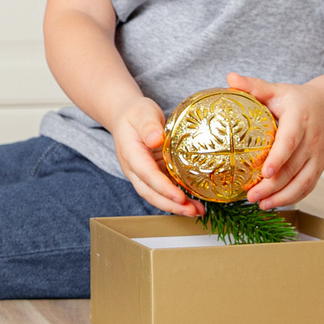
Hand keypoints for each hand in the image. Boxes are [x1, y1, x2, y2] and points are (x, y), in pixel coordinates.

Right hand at [110, 97, 200, 215]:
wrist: (126, 116)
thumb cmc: (135, 113)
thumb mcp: (142, 112)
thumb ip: (148, 125)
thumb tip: (155, 139)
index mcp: (131, 154)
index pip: (147, 175)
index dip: (163, 188)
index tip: (179, 197)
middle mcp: (135, 169)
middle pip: (151, 193)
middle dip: (171, 205)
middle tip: (192, 211)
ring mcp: (143, 174)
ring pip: (157, 195)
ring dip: (176, 205)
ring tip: (197, 211)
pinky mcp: (154, 174)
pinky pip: (165, 189)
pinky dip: (178, 197)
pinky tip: (194, 201)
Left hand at [227, 73, 323, 208]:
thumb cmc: (297, 100)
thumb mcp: (277, 90)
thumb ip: (254, 86)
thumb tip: (230, 77)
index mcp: (301, 119)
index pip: (291, 141)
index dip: (279, 157)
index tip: (265, 172)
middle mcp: (313, 139)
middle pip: (294, 167)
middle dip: (273, 186)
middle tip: (251, 196)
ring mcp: (319, 156)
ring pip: (303, 182)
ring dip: (282, 197)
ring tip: (261, 204)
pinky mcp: (320, 167)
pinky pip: (308, 186)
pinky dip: (293, 198)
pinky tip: (274, 203)